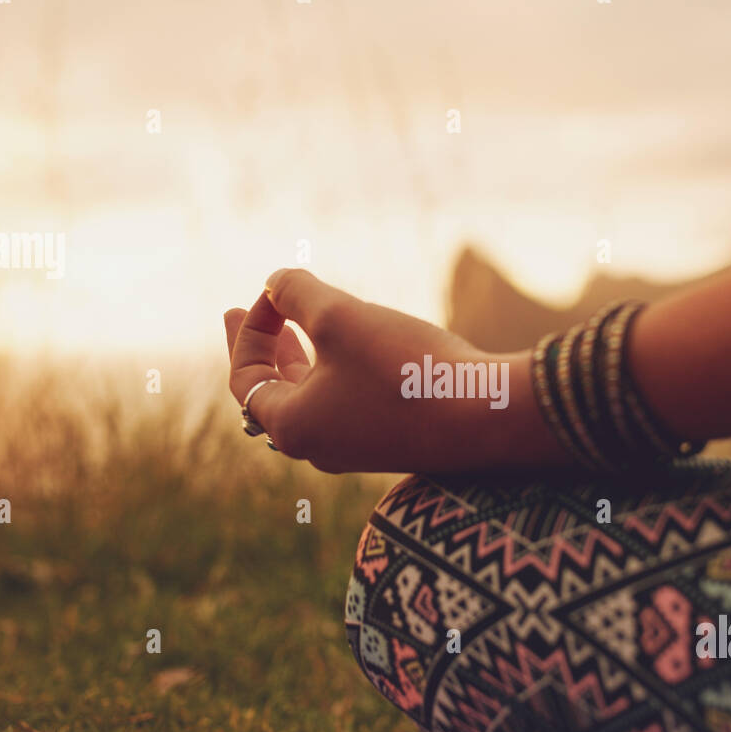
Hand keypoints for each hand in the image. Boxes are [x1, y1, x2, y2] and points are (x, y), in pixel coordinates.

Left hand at [225, 269, 565, 473]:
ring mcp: (356, 449)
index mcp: (292, 427)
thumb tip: (277, 282)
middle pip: (271, 392)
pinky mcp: (391, 442)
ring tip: (291, 323)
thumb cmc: (407, 369)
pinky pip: (343, 405)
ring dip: (297, 356)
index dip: (251, 328)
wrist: (489, 417)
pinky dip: (332, 370)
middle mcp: (317, 448)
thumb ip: (298, 293)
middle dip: (261, 344)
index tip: (275, 290)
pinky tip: (348, 347)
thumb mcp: (342, 317)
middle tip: (241, 308)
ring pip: (309, 398)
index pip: (246, 377)